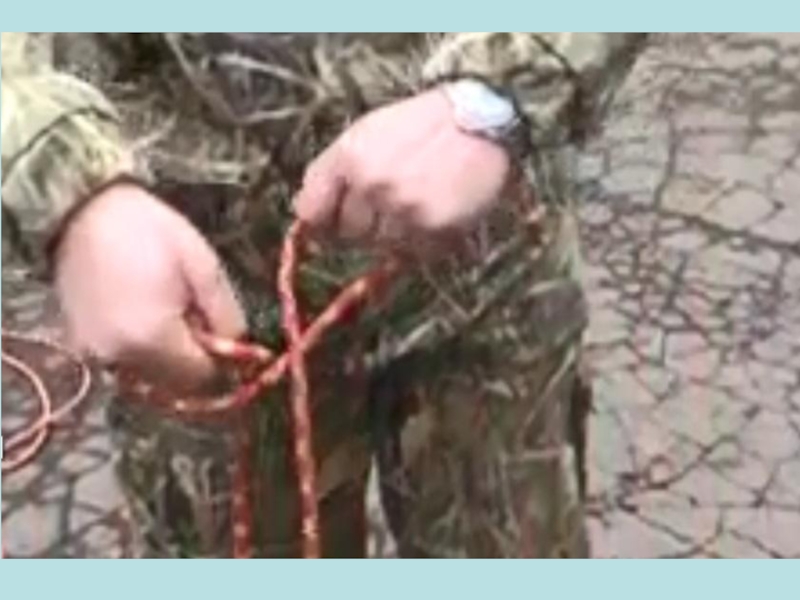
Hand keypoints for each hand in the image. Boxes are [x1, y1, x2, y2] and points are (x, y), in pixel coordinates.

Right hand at [54, 183, 245, 393]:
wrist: (82, 208)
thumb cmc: (150, 230)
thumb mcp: (203, 265)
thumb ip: (225, 314)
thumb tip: (238, 348)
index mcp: (153, 337)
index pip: (202, 377)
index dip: (221, 360)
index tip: (224, 332)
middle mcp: (119, 357)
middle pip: (174, 383)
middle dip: (195, 359)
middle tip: (197, 316)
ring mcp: (94, 353)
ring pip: (149, 376)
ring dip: (169, 357)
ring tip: (170, 309)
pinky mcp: (80, 344)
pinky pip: (125, 362)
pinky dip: (143, 350)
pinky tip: (145, 313)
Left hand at [294, 86, 509, 252]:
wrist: (482, 120)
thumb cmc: (420, 126)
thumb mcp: (366, 133)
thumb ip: (331, 173)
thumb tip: (303, 217)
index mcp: (348, 158)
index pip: (311, 213)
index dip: (321, 224)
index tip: (332, 225)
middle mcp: (371, 185)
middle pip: (348, 234)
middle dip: (363, 227)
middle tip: (391, 206)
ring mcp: (403, 209)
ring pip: (381, 247)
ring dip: (394, 236)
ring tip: (416, 207)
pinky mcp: (434, 229)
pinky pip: (414, 254)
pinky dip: (421, 244)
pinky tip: (434, 216)